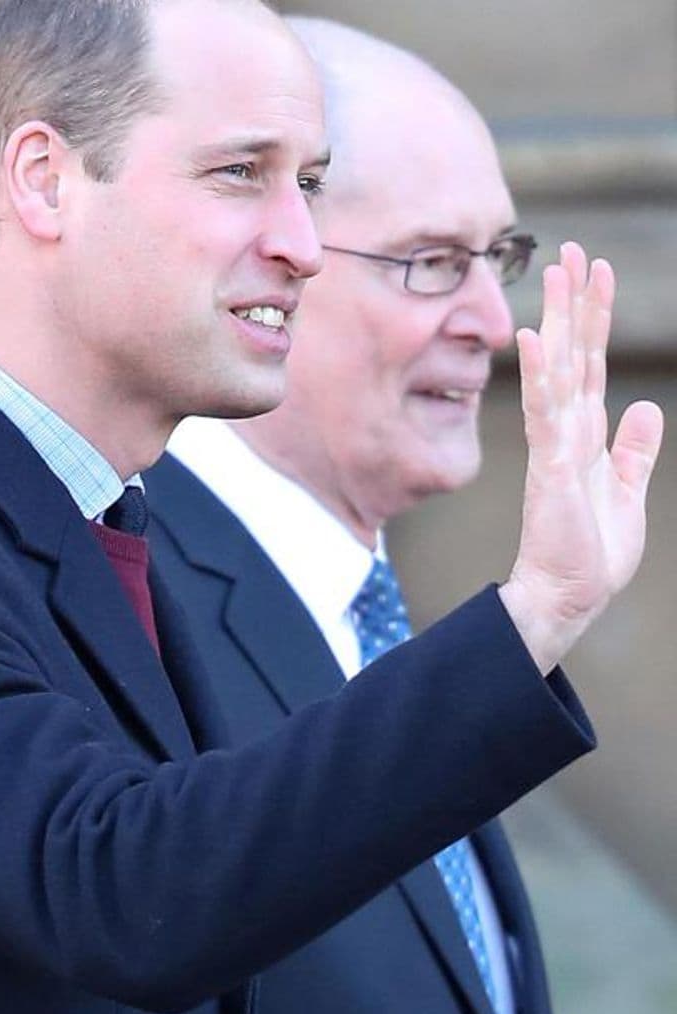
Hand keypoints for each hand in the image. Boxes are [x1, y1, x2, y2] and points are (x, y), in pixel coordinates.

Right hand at [500, 242, 663, 671]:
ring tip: (558, 272)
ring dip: (560, 318)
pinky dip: (541, 374)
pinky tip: (539, 339)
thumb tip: (645, 407)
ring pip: (560, 367)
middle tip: (571, 248)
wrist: (568, 594)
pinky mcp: (552, 465)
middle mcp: (567, 428)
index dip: (594, 317)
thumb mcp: (626, 490)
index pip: (591, 362)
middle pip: (574, 351)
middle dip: (576, 300)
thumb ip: (634, 449)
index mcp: (586, 433)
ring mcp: (556, 443)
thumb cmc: (591, 552)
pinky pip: (546, 411)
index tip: (594, 272)